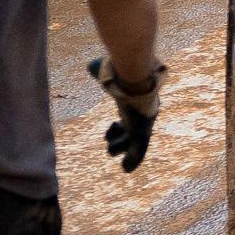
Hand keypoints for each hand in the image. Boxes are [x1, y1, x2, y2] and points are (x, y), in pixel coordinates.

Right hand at [90, 56, 163, 171]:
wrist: (136, 84)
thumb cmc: (123, 77)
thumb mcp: (110, 75)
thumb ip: (101, 72)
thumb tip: (91, 65)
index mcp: (134, 106)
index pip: (128, 121)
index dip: (119, 127)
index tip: (113, 125)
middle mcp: (141, 118)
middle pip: (130, 133)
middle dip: (118, 138)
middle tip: (109, 139)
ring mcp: (143, 127)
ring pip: (132, 144)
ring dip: (119, 147)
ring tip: (110, 149)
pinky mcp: (142, 135)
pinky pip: (138, 153)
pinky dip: (132, 161)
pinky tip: (126, 169)